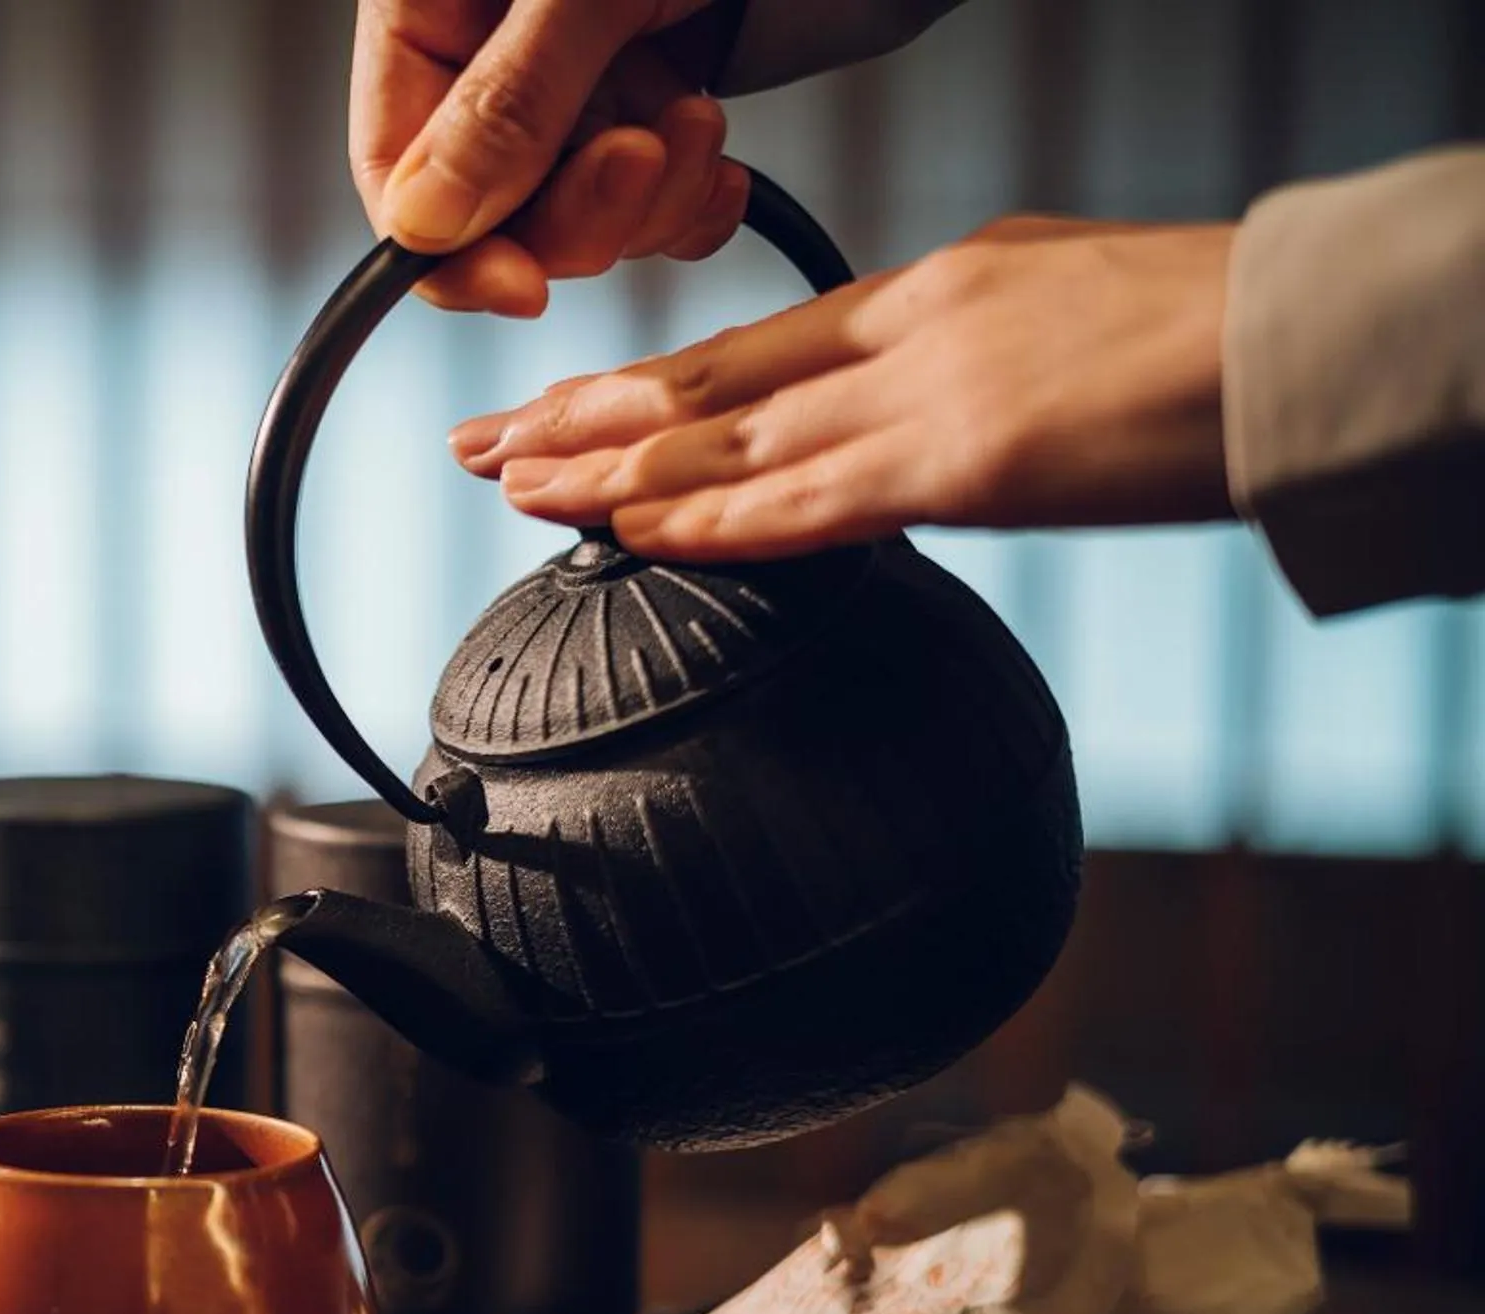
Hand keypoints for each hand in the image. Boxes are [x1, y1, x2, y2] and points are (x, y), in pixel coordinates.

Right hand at [351, 0, 746, 315]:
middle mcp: (489, 47)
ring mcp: (572, 74)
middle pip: (489, 208)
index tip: (522, 285)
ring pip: (575, 214)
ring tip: (699, 119)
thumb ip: (510, 103)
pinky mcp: (648, 91)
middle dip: (577, 209)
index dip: (451, 247)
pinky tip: (717, 157)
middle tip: (646, 153)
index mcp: (429, 4)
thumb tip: (425, 225)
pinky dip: (688, 198)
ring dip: (649, 198)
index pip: (394, 167)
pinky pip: (646, 201)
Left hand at [450, 217, 1237, 558]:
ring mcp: (929, 395)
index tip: (566, 407)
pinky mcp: (968, 462)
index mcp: (934, 295)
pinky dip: (709, 524)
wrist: (1313, 337)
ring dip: (610, 474)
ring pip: (731, 445)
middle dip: (585, 421)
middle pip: (709, 388)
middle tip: (483, 445)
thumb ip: (967, 366)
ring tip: (513, 490)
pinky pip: (807, 504)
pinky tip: (630, 536)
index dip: (646, 386)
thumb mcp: (1063, 321)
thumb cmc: (1217, 338)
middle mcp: (908, 334)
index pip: (753, 350)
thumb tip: (911, 419)